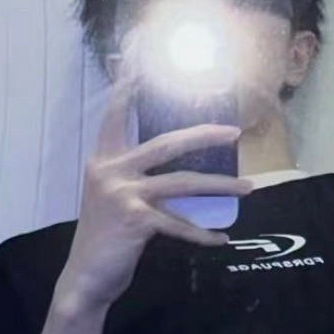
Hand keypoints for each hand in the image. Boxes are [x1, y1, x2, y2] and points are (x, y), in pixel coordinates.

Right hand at [54, 81, 252, 316]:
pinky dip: (203, 234)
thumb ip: (131, 177)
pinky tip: (222, 239)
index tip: (138, 56)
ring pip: (183, 183)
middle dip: (204, 136)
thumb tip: (172, 167)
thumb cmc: (103, 239)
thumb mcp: (110, 197)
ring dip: (220, 186)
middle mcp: (111, 171)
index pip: (116, 114)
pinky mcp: (137, 221)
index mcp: (103, 161)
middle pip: (167, 143)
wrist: (84, 278)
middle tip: (234, 132)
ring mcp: (124, 195)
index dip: (127, 85)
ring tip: (248, 188)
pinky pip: (180, 225)